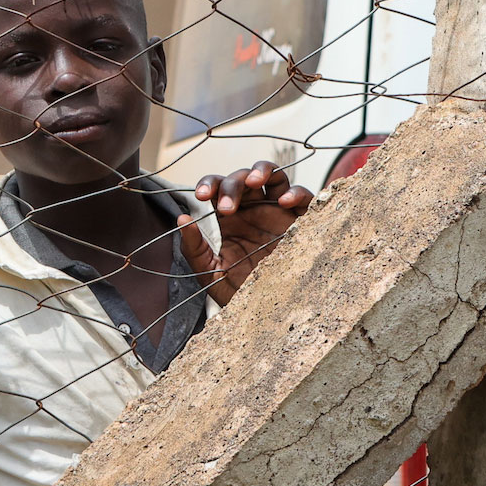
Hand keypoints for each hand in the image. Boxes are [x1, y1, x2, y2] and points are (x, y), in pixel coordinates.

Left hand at [177, 161, 312, 305]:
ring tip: (254, 182)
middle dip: (232, 185)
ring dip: (261, 171)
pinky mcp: (301, 222)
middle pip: (242, 177)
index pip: (217, 188)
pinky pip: (303, 196)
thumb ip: (194, 249)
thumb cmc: (241, 294)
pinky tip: (283, 202)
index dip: (209, 184)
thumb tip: (182, 219)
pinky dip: (295, 192)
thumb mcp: (211, 275)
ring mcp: (278, 213)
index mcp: (230, 219)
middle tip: (227, 208)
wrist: (271, 314)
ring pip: (273, 175)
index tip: (201, 196)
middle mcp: (253, 210)